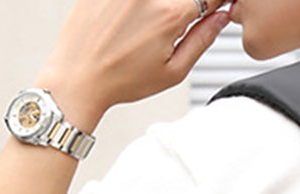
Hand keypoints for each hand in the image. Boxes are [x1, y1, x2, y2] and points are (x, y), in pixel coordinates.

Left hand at [35, 0, 232, 130]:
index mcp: (169, 14)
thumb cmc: (121, 80)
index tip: (214, 7)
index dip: (214, 3)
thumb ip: (202, 40)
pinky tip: (126, 26)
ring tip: (142, 30)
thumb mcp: (173, 71)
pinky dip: (134, 9)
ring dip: (159, 9)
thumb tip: (221, 17)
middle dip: (184, 7)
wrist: (78, 76)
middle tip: (168, 30)